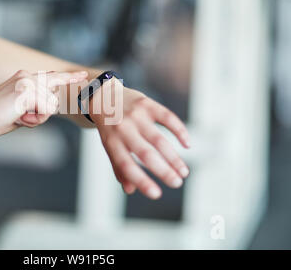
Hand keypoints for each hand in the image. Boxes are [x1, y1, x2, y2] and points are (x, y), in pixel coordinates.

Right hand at [0, 70, 87, 137]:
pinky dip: (34, 120)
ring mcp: (27, 82)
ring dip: (37, 118)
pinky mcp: (27, 91)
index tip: (83, 75)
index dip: (69, 77)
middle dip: (42, 114)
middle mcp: (26, 76)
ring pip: (51, 106)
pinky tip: (19, 117)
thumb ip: (35, 102)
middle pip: (54, 98)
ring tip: (17, 116)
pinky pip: (45, 111)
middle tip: (20, 117)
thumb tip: (51, 103)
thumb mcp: (20, 108)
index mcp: (23, 77)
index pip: (52, 76)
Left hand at [91, 78, 190, 199]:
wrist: (104, 97)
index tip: (156, 194)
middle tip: (177, 183)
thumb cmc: (110, 128)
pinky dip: (179, 131)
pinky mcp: (146, 104)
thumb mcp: (109, 146)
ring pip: (159, 139)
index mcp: (112, 142)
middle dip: (163, 171)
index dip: (141, 181)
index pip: (126, 165)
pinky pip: (167, 117)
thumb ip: (119, 167)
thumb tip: (131, 189)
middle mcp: (123, 129)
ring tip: (183, 172)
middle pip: (145, 153)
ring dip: (174, 157)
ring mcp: (135, 115)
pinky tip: (187, 144)